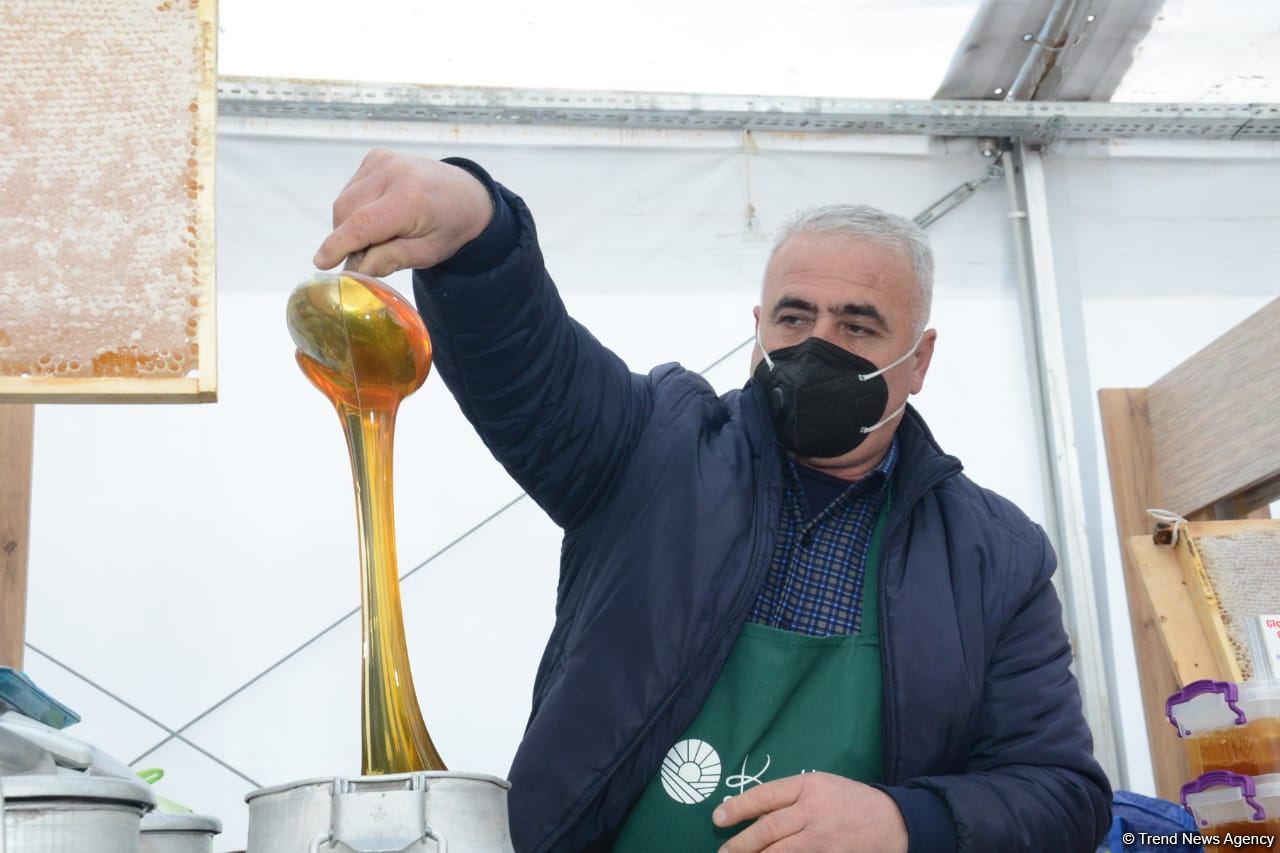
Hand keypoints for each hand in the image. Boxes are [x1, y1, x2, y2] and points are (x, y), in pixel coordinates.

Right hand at [313, 148, 493, 276]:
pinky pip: (352, 187)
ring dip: (350, 223)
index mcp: (409, 199)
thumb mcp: (427, 253)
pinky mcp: (377, 156)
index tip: (321, 263)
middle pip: (346, 211)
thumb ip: (391, 259)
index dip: (337, 245)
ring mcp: (383, 160)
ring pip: (345, 199)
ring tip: (378, 234)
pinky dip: (356, 206)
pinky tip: (378, 212)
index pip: (362, 224)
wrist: (468, 194)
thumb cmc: (449, 227)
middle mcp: (393, 173)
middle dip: (346, 238)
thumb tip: (357, 269)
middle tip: (364, 256)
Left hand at [713, 772, 907, 852]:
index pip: (765, 795)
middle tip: (724, 850)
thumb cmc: (848, 800)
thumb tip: (754, 816)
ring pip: (781, 852)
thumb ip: (790, 798)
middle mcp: (814, 811)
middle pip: (769, 828)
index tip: (718, 817)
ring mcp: (824, 839)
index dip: (738, 807)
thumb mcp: (820, 786)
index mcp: (809, 786)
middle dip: (741, 842)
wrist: (893, 822)